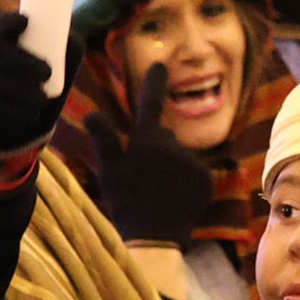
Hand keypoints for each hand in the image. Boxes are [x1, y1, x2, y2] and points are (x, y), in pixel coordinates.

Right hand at [0, 13, 80, 153]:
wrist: (23, 127)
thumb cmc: (43, 91)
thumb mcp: (59, 71)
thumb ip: (67, 52)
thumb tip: (71, 38)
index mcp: (5, 46)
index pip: (3, 27)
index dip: (10, 21)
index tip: (26, 21)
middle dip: (22, 61)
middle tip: (45, 72)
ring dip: (23, 91)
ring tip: (41, 99)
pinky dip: (16, 114)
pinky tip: (31, 116)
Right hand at [84, 64, 212, 248]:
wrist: (155, 237)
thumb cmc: (125, 203)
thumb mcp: (109, 172)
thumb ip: (104, 140)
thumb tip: (92, 114)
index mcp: (147, 143)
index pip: (150, 104)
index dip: (154, 82)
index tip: (160, 62)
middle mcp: (174, 148)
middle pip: (165, 138)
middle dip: (156, 149)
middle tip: (143, 177)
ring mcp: (193, 163)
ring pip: (180, 156)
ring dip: (171, 166)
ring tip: (157, 190)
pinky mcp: (207, 178)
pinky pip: (194, 171)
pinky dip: (186, 179)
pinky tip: (174, 196)